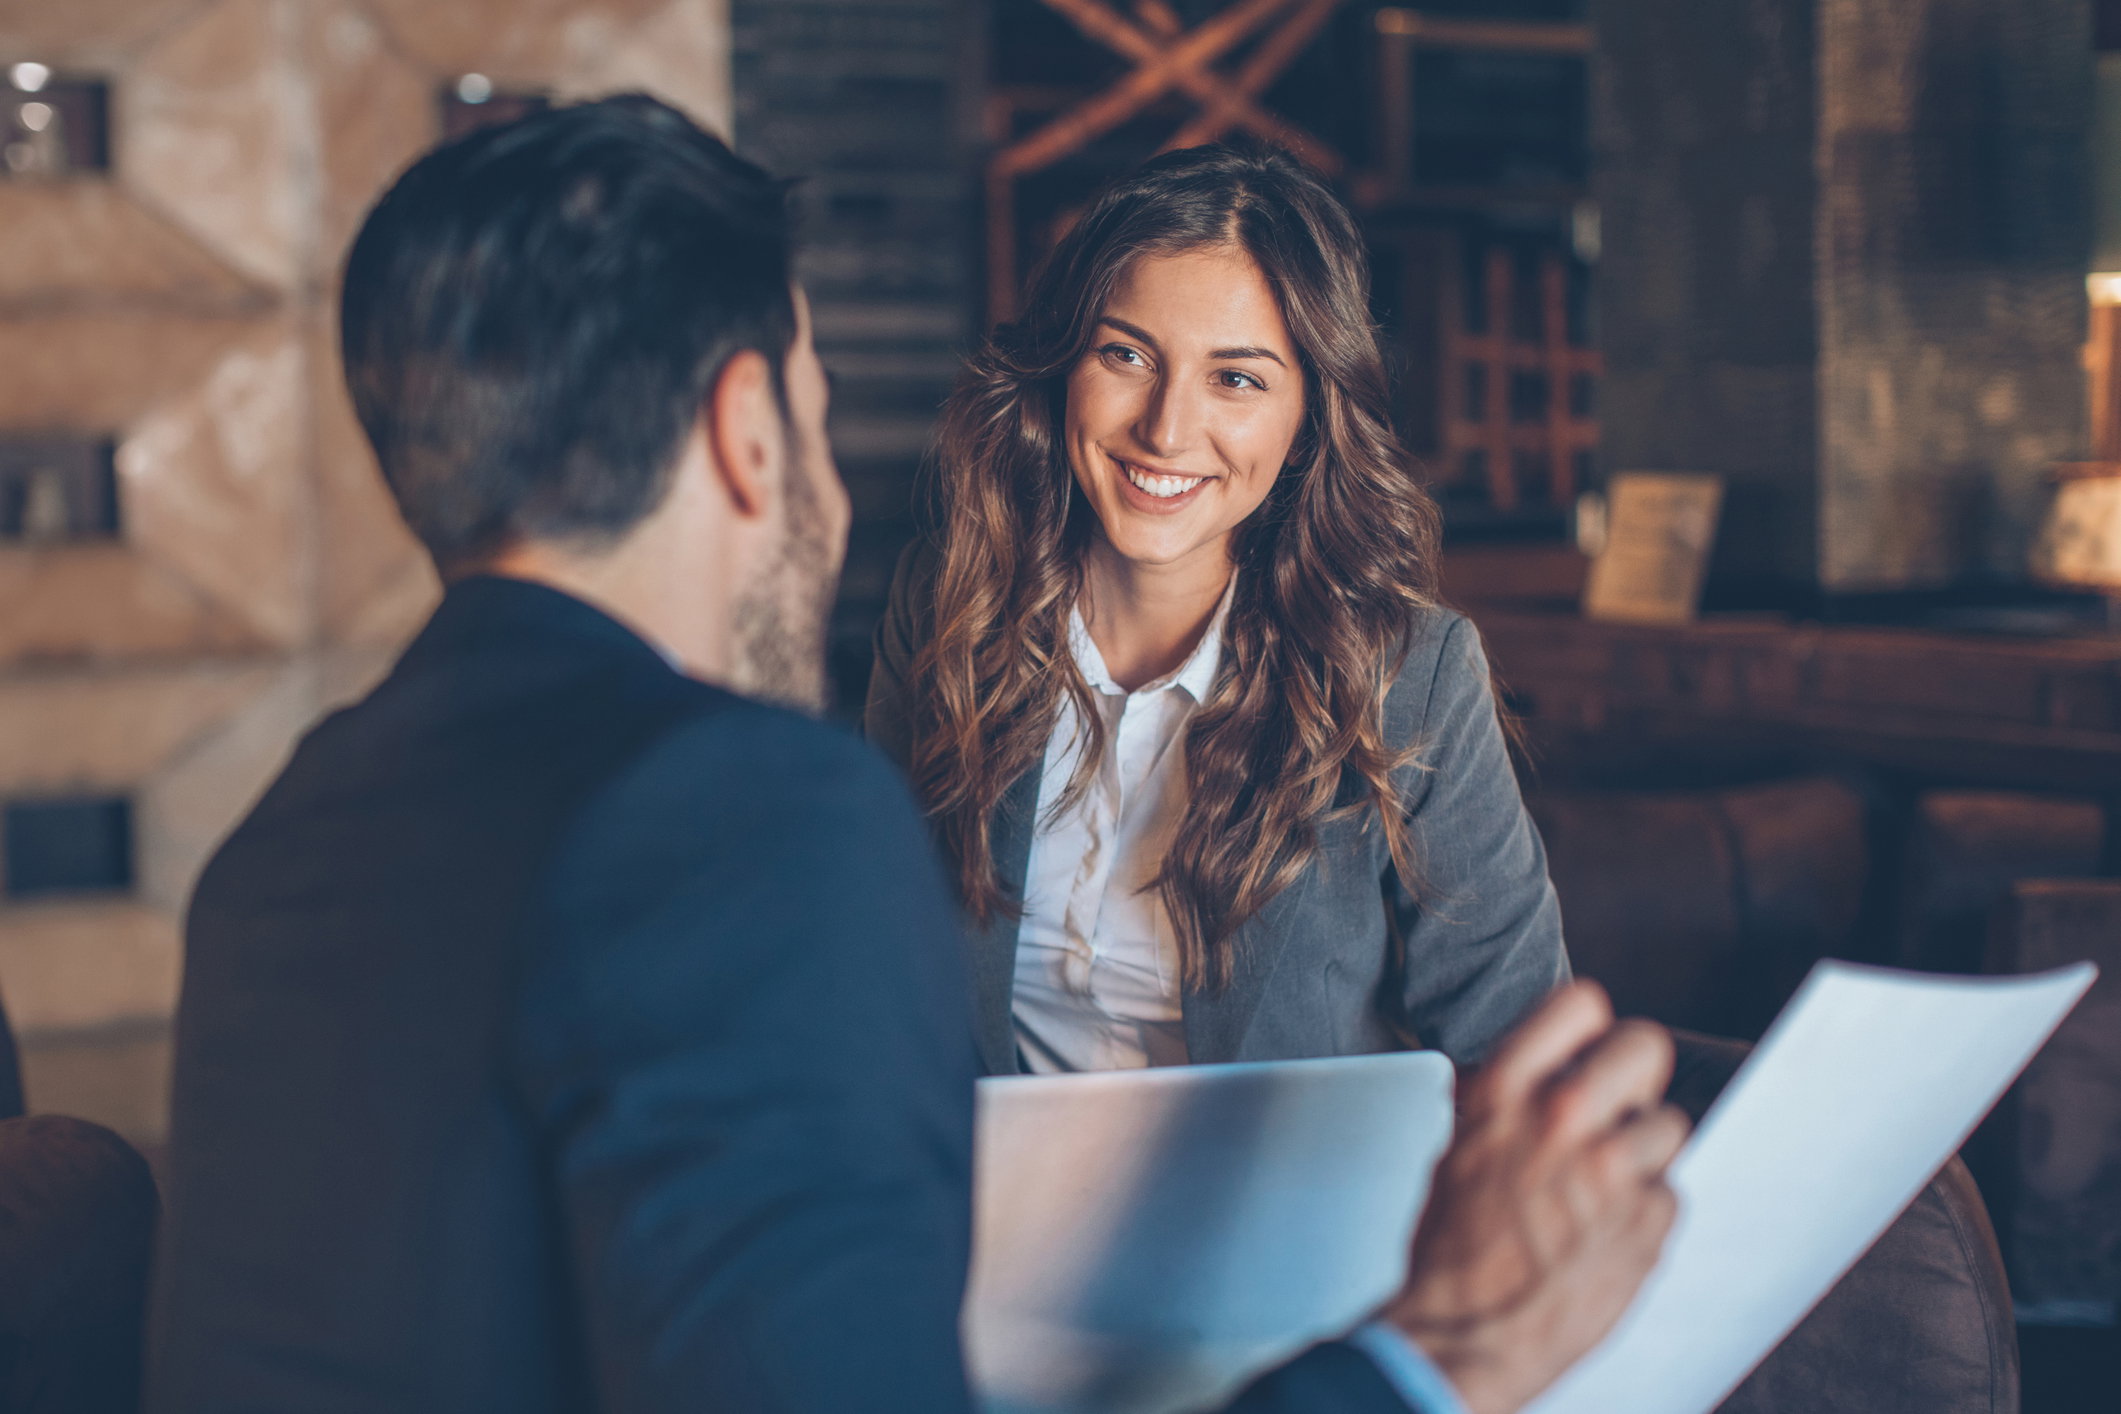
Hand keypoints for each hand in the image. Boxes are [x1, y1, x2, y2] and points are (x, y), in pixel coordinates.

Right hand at [1382, 982, 1687, 1413]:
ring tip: (1606, 1186)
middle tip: (1618, 1107)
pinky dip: (1646, 1212)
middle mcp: (1562, 1119)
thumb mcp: (1456, 1147)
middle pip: (1646, 1047)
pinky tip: (1607, 1231)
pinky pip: (1670, 1194)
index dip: (1591, 1027)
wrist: (1461, 1336)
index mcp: (1504, 1092)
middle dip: (1635, 1078)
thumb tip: (1532, 1071)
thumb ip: (1500, 1100)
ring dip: (1644, 1154)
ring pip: (1670, 1125)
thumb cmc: (1451, 1251)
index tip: (1591, 1046)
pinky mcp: (1648, 1222)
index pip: (1581, 1005)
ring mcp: (1612, 1171)